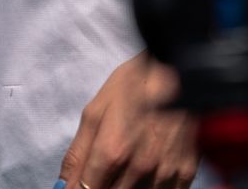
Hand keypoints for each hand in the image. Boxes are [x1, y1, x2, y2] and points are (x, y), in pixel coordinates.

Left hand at [58, 52, 198, 188]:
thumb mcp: (96, 111)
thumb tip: (62, 187)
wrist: (183, 70)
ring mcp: (165, 174)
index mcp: (112, 152)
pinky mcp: (186, 175)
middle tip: (105, 169)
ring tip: (127, 165)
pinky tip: (147, 173)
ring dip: (125, 187)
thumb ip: (77, 154)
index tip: (80, 184)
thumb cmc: (135, 84)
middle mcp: (139, 169)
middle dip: (102, 186)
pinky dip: (149, 188)